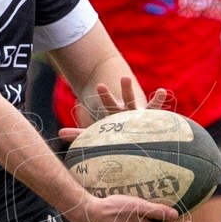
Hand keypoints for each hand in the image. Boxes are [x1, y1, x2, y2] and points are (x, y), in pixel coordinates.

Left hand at [57, 78, 171, 142]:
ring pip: (136, 102)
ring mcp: (139, 115)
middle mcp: (126, 112)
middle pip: (121, 102)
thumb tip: (58, 134)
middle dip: (119, 92)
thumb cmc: (116, 138)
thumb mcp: (98, 135)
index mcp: (115, 116)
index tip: (98, 84)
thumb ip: (79, 134)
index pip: (108, 105)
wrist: (135, 141)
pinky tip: (162, 91)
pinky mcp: (151, 120)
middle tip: (115, 80)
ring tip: (133, 80)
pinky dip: (158, 101)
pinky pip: (154, 110)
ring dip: (134, 92)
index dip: (105, 96)